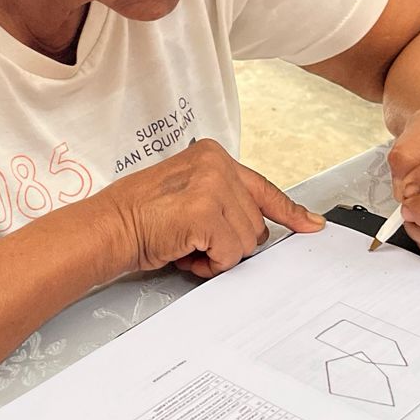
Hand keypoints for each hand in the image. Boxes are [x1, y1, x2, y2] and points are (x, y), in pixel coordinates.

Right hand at [102, 137, 324, 277]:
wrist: (108, 227)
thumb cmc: (140, 217)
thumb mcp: (188, 194)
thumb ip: (223, 200)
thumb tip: (260, 229)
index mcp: (213, 156)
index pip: (263, 188)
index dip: (289, 212)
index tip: (311, 225)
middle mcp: (217, 164)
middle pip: (256, 223)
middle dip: (230, 242)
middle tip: (194, 242)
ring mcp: (213, 186)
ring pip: (247, 241)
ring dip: (219, 255)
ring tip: (187, 245)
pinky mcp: (207, 212)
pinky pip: (231, 253)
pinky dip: (211, 263)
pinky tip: (186, 253)